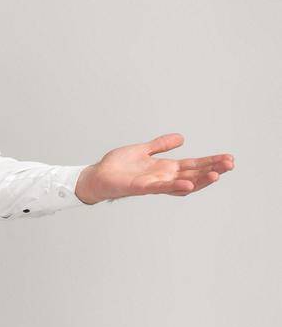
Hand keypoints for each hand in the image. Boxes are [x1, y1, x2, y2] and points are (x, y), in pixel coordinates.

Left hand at [75, 135, 234, 203]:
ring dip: (199, 180)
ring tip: (216, 175)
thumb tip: (181, 138)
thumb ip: (161, 145)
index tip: (228, 159)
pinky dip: (174, 186)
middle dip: (212, 170)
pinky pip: (160, 188)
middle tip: (231, 165)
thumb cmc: (117, 166)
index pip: (193, 165)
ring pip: (182, 183)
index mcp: (165, 168)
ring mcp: (153, 184)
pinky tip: (187, 183)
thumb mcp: (143, 150)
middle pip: (193, 174)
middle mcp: (163, 177)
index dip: (210, 162)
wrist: (96, 176)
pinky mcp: (140, 187)